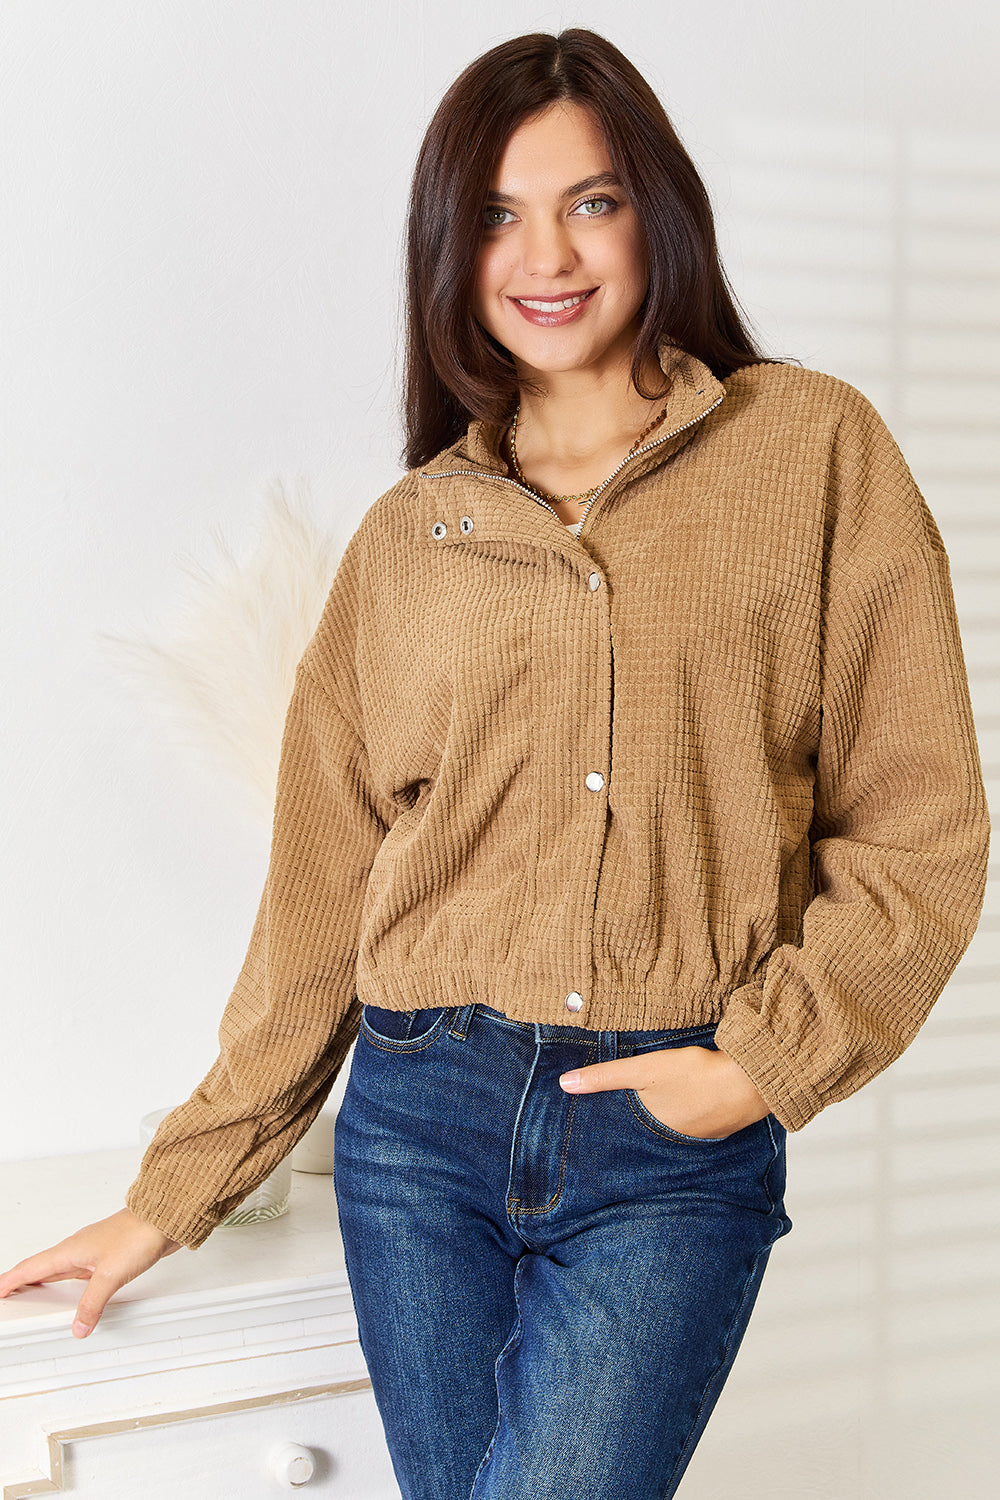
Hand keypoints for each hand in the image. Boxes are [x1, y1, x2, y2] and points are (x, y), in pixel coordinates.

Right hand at [0, 1207, 181, 1337]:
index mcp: (69, 1250)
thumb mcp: (110, 1275)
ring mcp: (92, 1250)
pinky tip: (74, 1287)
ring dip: (42, 1279)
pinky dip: (66, 1280)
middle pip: (40, 1267)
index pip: (30, 1268)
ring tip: (31, 1292)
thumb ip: (92, 1304)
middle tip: (6, 1293)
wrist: (164, 1218)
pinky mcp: (107, 1254)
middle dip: (20, 1280)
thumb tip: (78, 1327)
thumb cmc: (138, 1234)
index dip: (10, 1281)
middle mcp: (77, 1249)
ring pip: (59, 1268)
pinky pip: (77, 1270)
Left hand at [559, 1043, 770, 1138]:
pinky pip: (692, 1122)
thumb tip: (565, 1084)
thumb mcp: (643, 1071)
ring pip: (669, 1128)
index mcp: (651, 1131)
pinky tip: (684, 1102)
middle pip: (646, 1134)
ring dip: (661, 1121)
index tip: (589, 1135)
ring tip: (648, 1111)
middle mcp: (673, 1141)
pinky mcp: (717, 1124)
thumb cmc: (693, 1076)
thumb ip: (605, 1077)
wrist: (749, 1081)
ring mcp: (698, 1135)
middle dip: (634, 1129)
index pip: (622, 1137)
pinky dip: (684, 1114)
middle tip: (616, 1122)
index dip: (608, 1133)